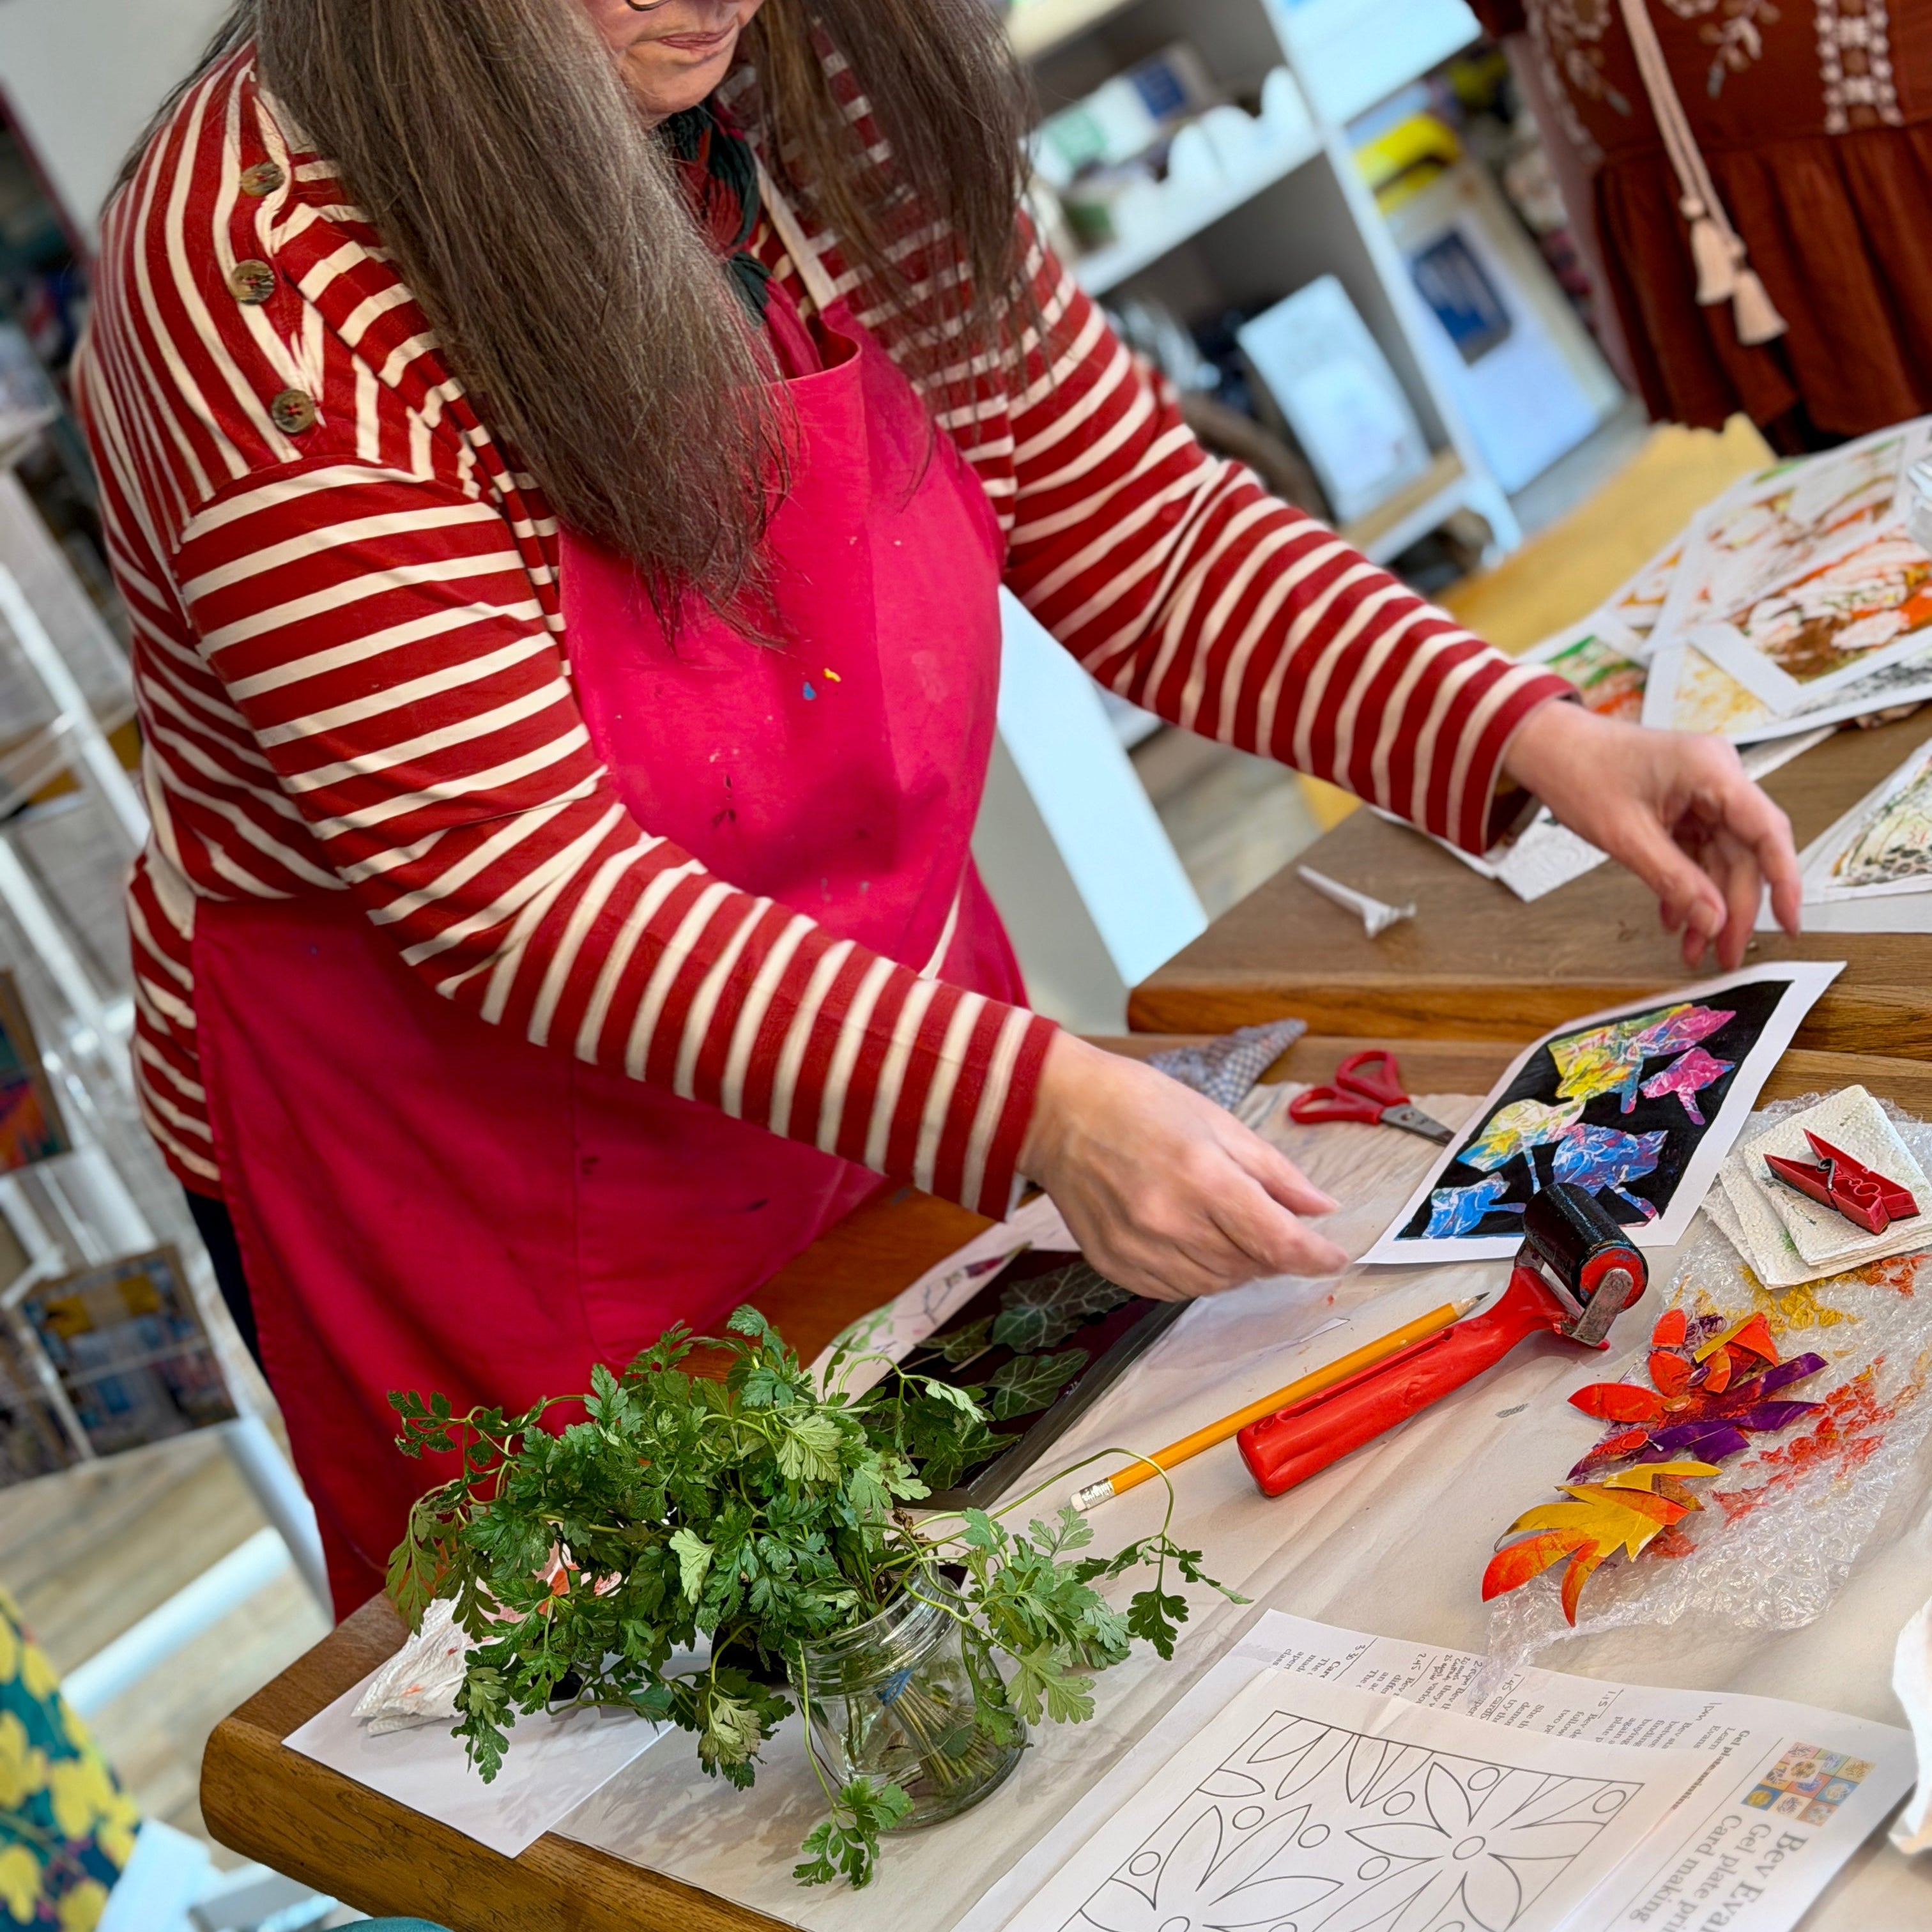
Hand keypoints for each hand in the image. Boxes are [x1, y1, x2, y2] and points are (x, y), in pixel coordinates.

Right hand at [1018, 1035, 1349, 1300]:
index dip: (1315, 1257)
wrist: (1057, 1113)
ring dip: (1236, 1265)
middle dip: (1272, 1251)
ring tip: (1222, 1225)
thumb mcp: (1218, 1121)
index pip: (1278, 1242)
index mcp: (1203, 1177)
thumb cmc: (1137, 1104)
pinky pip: (1175, 1290)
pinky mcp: (1115, 1265)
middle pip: (1250, 1267)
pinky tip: (1190, 1240)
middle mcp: (1170, 1221)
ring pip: (1215, 1285)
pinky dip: (1197, 1274)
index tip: (1333, 1255)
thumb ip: (1274, 1171)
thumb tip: (1322, 1209)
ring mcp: (1138, 1249)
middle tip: (1265, 1221)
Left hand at [1501, 701, 1800, 970]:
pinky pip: (1699, 852)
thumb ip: (1673, 880)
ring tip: (1693, 946)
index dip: (1784, 882)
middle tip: (1724, 952)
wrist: (1549, 746)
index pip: (1767, 831)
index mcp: (1711, 770)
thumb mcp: (1625, 835)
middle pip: (1744, 853)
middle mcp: (1716, 778)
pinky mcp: (1684, 806)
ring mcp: (1701, 792)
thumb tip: (1713, 920)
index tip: (1788, 923)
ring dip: (1708, 904)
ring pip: (1722, 858)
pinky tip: (1674, 917)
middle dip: (1733, 907)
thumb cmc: (1579, 768)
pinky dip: (1688, 885)